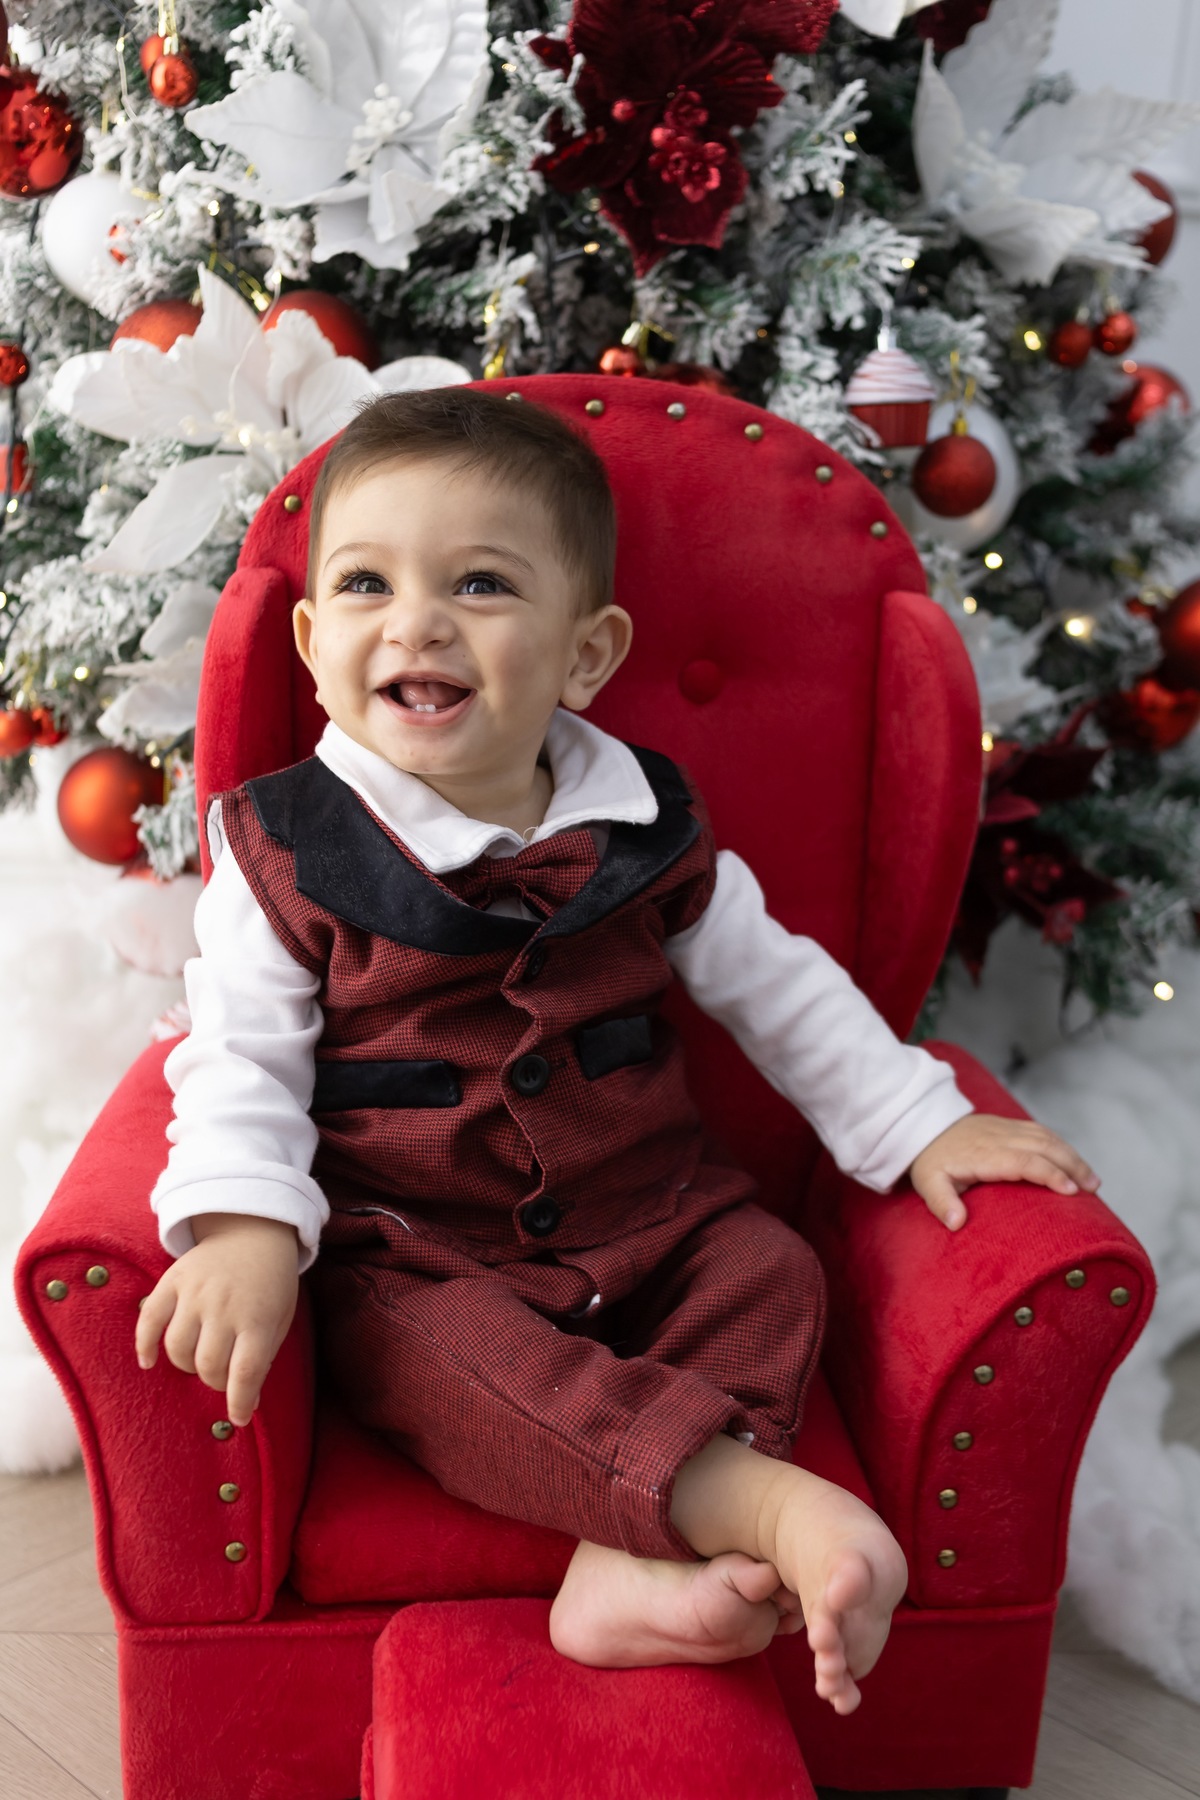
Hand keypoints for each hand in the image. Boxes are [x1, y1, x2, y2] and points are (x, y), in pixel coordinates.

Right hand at [136, 1213, 299, 1426]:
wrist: (253, 1230)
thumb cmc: (270, 1284)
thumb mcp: (279, 1318)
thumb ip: (262, 1357)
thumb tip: (244, 1402)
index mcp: (258, 1318)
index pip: (244, 1372)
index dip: (239, 1402)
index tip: (239, 1418)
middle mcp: (225, 1306)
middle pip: (208, 1365)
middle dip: (215, 1381)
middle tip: (223, 1375)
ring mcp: (196, 1292)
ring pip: (177, 1349)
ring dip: (187, 1366)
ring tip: (199, 1360)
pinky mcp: (172, 1280)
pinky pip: (148, 1320)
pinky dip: (144, 1346)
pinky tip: (148, 1362)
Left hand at [908, 1113, 1099, 1231]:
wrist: (925, 1126)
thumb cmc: (930, 1161)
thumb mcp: (928, 1184)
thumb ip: (942, 1203)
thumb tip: (956, 1223)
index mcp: (984, 1154)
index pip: (1023, 1161)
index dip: (1048, 1174)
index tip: (1070, 1191)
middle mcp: (999, 1137)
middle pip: (1043, 1146)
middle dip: (1072, 1165)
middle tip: (1093, 1189)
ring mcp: (1006, 1128)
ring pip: (1047, 1137)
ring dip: (1072, 1156)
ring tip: (1092, 1180)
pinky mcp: (1009, 1125)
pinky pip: (1041, 1131)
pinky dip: (1062, 1145)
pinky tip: (1074, 1161)